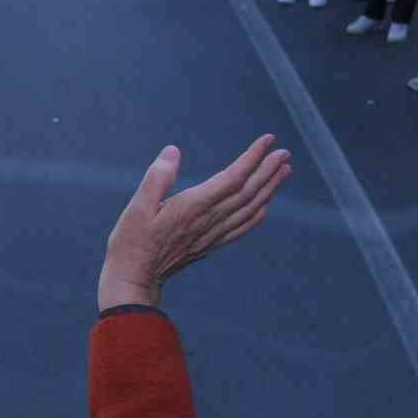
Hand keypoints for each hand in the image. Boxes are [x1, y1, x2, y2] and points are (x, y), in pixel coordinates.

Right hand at [98, 135, 291, 310]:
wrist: (135, 277)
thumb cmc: (132, 240)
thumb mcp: (137, 206)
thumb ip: (157, 177)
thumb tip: (173, 151)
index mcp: (193, 207)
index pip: (232, 178)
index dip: (252, 158)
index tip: (267, 140)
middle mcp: (209, 220)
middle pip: (247, 192)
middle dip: (268, 170)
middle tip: (284, 152)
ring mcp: (213, 234)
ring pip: (250, 208)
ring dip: (269, 188)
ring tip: (284, 170)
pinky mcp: (211, 244)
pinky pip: (243, 227)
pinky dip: (259, 212)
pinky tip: (266, 203)